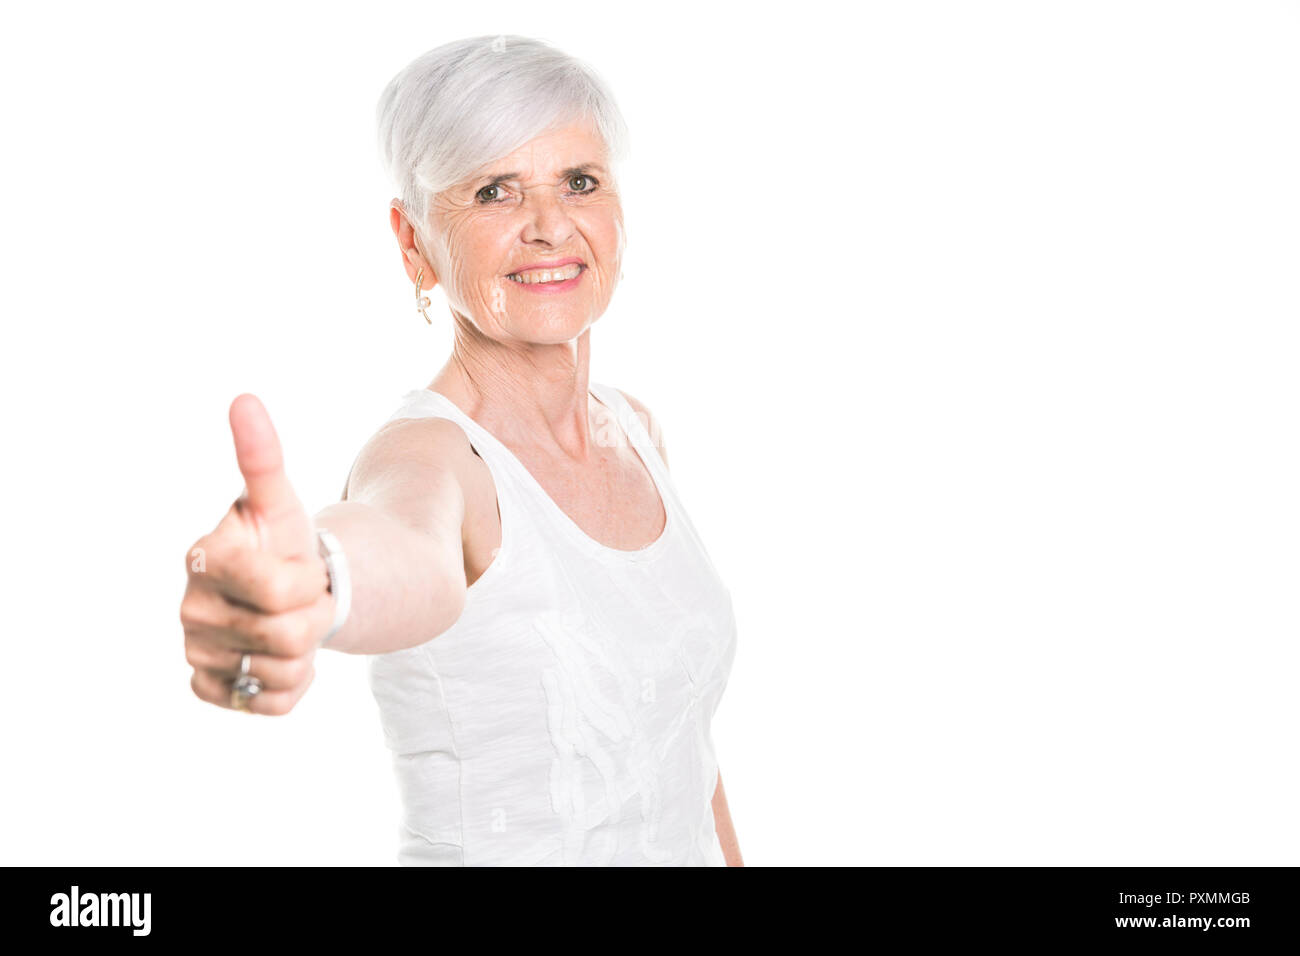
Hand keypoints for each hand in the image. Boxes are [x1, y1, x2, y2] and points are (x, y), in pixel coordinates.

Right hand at [180, 394, 332, 714]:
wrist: (286, 588)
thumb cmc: (281, 540)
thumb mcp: (280, 500)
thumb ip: (262, 456)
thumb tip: (244, 400)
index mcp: (203, 560)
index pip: (278, 590)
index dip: (305, 581)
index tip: (297, 567)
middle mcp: (189, 610)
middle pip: (287, 635)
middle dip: (312, 616)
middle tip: (301, 597)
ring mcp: (196, 652)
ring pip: (281, 671)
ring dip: (305, 651)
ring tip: (289, 623)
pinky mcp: (210, 688)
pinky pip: (271, 703)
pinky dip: (292, 684)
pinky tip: (279, 655)